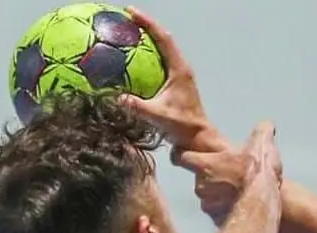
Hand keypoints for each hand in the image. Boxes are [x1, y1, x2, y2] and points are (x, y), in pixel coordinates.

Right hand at [121, 6, 224, 152]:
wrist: (198, 137)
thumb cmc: (183, 127)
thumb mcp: (159, 116)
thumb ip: (139, 107)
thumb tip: (118, 98)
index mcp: (180, 70)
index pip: (164, 38)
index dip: (148, 23)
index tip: (131, 13)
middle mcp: (181, 68)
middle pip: (162, 38)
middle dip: (146, 25)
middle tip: (126, 17)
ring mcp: (179, 74)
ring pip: (162, 49)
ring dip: (147, 38)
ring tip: (127, 32)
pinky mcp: (174, 82)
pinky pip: (158, 62)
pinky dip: (145, 56)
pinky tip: (129, 59)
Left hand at [175, 121, 278, 225]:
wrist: (262, 205)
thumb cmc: (256, 174)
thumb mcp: (262, 145)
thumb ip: (262, 131)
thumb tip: (267, 124)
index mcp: (205, 164)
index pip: (180, 157)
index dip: (183, 154)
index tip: (187, 154)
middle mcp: (201, 184)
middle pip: (198, 178)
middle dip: (210, 176)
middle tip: (227, 174)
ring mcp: (207, 203)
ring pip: (208, 196)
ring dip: (218, 194)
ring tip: (236, 191)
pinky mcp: (217, 219)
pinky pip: (217, 212)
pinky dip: (225, 209)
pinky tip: (240, 205)